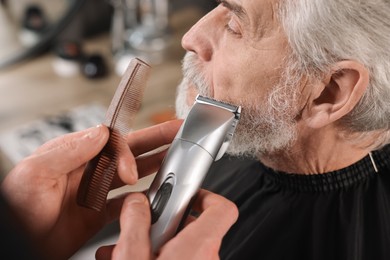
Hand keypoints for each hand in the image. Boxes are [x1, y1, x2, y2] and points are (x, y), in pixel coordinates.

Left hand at [0, 120, 181, 258]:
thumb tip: (101, 132)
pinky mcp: (96, 215)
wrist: (18, 243)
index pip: (110, 142)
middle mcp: (85, 171)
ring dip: (153, 166)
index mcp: (72, 155)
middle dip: (154, 141)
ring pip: (130, 176)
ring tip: (172, 158)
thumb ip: (70, 150)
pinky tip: (153, 197)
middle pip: (127, 152)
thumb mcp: (36, 172)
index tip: (130, 171)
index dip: (127, 153)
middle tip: (175, 132)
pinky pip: (125, 204)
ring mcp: (93, 193)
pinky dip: (141, 201)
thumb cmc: (16, 209)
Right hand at [95, 190, 237, 259]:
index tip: (184, 195)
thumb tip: (138, 203)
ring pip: (178, 251)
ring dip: (150, 247)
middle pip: (192, 230)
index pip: (222, 209)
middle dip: (160, 227)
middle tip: (136, 230)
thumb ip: (136, 223)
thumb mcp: (132, 257)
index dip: (205, 196)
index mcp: (199, 247)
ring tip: (121, 254)